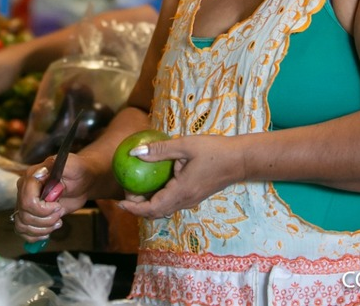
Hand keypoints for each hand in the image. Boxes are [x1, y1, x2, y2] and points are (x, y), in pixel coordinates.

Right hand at [12, 153, 92, 241]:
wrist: (81, 182)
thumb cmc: (78, 172)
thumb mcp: (73, 166)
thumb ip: (60, 165)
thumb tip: (46, 167)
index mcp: (32, 176)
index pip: (27, 200)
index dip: (43, 209)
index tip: (58, 206)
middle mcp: (24, 189)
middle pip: (25, 214)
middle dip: (46, 219)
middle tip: (60, 212)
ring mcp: (25, 202)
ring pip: (22, 224)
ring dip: (42, 228)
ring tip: (56, 222)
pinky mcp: (29, 213)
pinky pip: (22, 230)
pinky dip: (35, 235)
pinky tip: (48, 231)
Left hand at [118, 134, 240, 217]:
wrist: (240, 160)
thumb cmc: (215, 151)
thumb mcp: (186, 146)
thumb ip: (160, 150)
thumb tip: (135, 152)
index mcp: (181, 192)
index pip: (152, 209)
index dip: (133, 209)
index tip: (119, 202)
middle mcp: (185, 201)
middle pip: (156, 213)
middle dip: (137, 207)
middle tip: (126, 190)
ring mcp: (191, 200)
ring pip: (163, 209)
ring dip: (147, 203)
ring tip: (136, 187)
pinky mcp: (194, 195)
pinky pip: (171, 202)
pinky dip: (158, 198)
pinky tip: (154, 181)